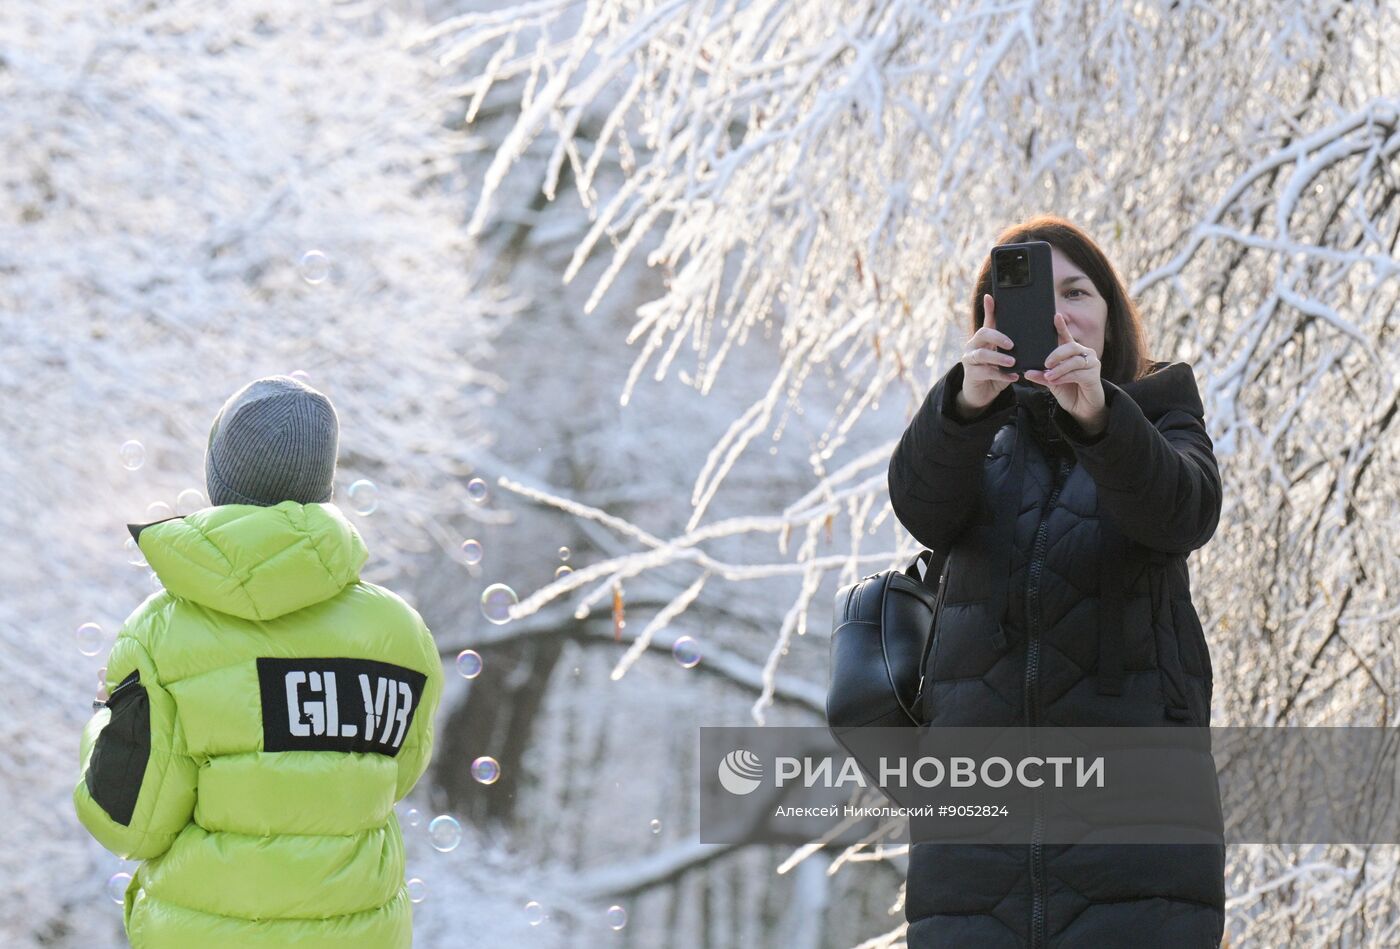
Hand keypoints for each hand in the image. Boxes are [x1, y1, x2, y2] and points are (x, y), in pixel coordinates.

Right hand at [956, 294, 1017, 416]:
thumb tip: (1026, 333)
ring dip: (998, 358)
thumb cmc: (995, 370)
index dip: (988, 308)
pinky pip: (985, 372)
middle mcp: (973, 345)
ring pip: (982, 354)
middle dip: (998, 337)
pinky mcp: (970, 374)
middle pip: (982, 334)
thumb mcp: (1002, 356)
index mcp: (982, 339)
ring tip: (1013, 362)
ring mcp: (969, 359)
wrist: (982, 392)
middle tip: (1012, 344)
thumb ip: (1010, 345)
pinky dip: (1001, 375)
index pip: (987, 320)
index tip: (991, 297)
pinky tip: (1013, 377)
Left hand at [1022, 313, 1105, 432]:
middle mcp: (1084, 354)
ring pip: (1074, 361)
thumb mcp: (1051, 382)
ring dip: (1059, 368)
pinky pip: (1078, 373)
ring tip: (1048, 376)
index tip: (1056, 315)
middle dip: (1057, 353)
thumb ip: (1041, 375)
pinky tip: (1056, 381)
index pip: (1066, 336)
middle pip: (1071, 346)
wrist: (1082, 408)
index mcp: (1073, 352)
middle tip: (1045, 362)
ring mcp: (1092, 364)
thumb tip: (1027, 371)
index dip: (1062, 326)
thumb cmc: (1068, 391)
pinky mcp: (1094, 376)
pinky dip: (1064, 377)